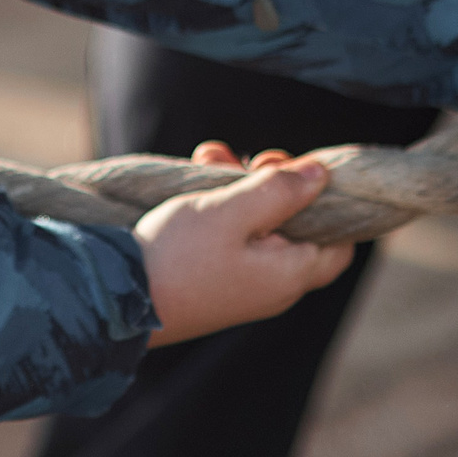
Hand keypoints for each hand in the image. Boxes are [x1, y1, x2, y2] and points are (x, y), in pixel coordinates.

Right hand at [138, 143, 355, 345]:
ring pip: (260, 227)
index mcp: (290, 274)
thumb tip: (323, 174)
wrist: (117, 298)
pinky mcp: (216, 281)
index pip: (339, 242)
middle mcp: (274, 286)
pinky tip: (200, 177)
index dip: (327, 202)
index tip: (297, 170)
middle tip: (252, 159)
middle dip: (275, 185)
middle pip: (296, 227)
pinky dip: (222, 208)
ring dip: (241, 189)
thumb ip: (278, 190)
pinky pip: (233, 239)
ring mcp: (244, 285)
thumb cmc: (179, 256)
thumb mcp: (230, 211)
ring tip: (212, 158)